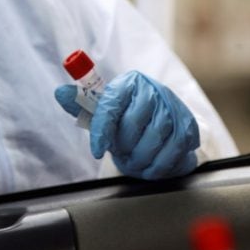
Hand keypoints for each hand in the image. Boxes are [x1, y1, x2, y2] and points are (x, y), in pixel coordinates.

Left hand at [55, 71, 199, 179]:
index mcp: (130, 82)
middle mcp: (154, 90)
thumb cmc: (128, 114)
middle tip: (122, 152)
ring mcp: (174, 108)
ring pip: (153, 142)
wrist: (162, 118)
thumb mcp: (104, 108)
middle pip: (132, 128)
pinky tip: (152, 165)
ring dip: (140, 160)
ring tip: (135, 160)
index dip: (102, 130)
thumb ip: (82, 103)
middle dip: (123, 147)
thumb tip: (59, 93)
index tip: (96, 150)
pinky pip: (172, 154)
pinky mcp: (189, 127)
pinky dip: (159, 166)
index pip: (111, 105)